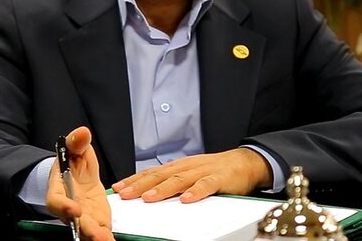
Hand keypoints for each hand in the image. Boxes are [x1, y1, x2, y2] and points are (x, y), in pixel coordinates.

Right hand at [46, 126, 113, 240]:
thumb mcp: (75, 148)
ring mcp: (83, 216)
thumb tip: (83, 132)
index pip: (57, 201)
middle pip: (74, 222)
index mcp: (59, 189)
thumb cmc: (73, 160)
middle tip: (96, 235)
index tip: (76, 209)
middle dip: (85, 229)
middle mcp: (69, 207)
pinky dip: (107, 237)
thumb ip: (77, 142)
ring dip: (96, 237)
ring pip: (87, 230)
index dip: (64, 207)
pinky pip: (101, 231)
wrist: (79, 173)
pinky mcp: (97, 220)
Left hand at [111, 148, 271, 203]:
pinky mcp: (218, 178)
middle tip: (125, 194)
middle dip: (140, 185)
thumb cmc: (214, 170)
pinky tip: (186, 199)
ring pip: (179, 180)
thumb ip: (172, 182)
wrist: (244, 162)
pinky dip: (195, 192)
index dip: (134, 180)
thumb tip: (148, 192)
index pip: (151, 173)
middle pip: (160, 175)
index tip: (118, 188)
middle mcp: (186, 167)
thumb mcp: (189, 174)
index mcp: (177, 166)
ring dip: (162, 189)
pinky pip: (206, 185)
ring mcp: (202, 171)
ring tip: (148, 198)